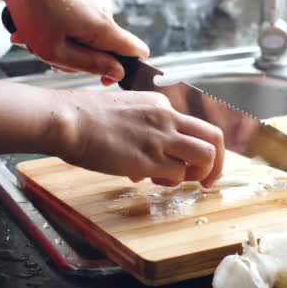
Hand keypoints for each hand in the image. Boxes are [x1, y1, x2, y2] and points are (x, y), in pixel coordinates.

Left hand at [0, 0, 148, 81]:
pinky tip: (36, 30)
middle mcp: (104, 13)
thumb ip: (91, 65)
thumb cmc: (32, 8)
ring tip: (38, 40)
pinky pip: (76, 28)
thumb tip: (118, 73)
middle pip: (106, 51)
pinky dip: (57, 34)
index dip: (126, 71)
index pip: (137, 52)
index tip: (104, 79)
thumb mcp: (57, 50)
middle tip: (53, 57)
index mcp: (103, 27)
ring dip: (63, 47)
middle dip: (81, 60)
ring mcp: (92, 5)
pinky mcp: (80, 1)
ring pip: (87, 40)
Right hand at [53, 90, 224, 186]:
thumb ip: (140, 136)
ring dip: (202, 173)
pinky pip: (179, 174)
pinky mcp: (151, 159)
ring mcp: (161, 138)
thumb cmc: (84, 119)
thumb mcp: (122, 116)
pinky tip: (156, 182)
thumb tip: (144, 170)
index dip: (194, 147)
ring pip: (206, 155)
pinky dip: (173, 182)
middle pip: (214, 137)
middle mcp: (167, 118)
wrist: (69, 120)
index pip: (193, 125)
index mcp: (160, 104)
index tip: (189, 161)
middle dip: (218, 161)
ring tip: (186, 183)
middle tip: (207, 179)